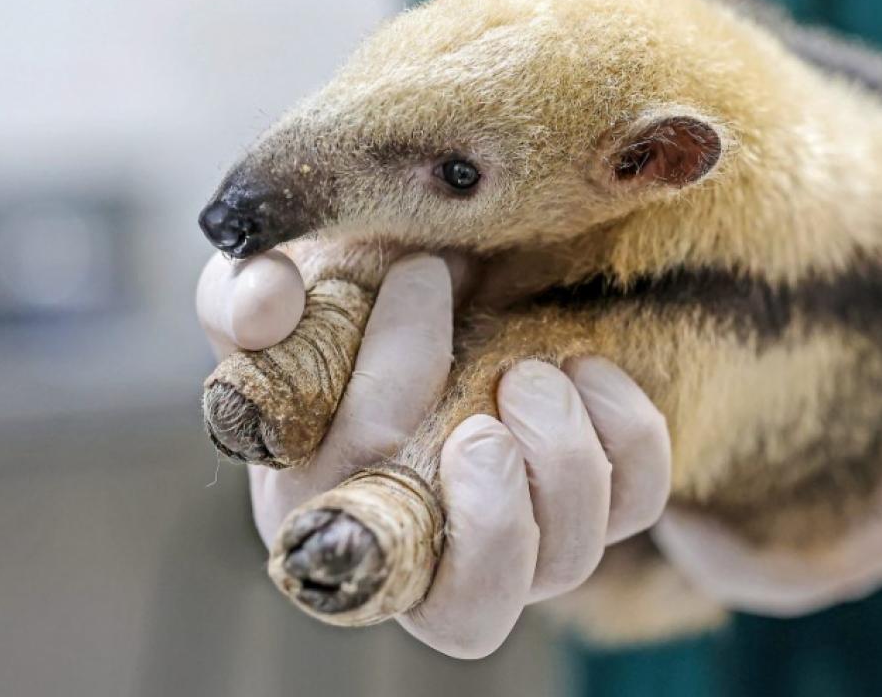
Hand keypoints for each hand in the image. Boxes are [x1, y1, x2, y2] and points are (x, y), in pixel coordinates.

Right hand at [196, 251, 670, 657]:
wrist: (447, 271)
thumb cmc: (352, 295)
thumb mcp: (287, 287)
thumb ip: (243, 294)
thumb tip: (262, 308)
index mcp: (329, 515)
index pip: (354, 524)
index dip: (386, 404)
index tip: (421, 277)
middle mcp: (427, 550)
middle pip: (472, 610)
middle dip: (495, 509)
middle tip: (505, 384)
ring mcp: (521, 536)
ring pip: (565, 565)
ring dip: (564, 462)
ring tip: (535, 370)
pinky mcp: (598, 499)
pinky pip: (637, 503)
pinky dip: (627, 435)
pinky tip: (586, 367)